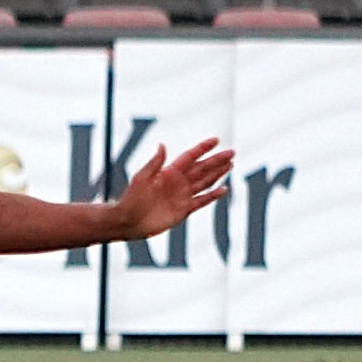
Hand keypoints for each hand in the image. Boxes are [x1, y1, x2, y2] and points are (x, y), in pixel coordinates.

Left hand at [110, 138, 233, 240]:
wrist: (129, 221)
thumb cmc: (132, 198)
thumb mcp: (142, 178)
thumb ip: (155, 163)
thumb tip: (162, 145)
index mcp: (169, 172)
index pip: (190, 157)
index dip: (203, 148)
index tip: (216, 140)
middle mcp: (178, 182)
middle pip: (202, 168)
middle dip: (216, 160)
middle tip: (231, 152)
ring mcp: (182, 195)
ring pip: (204, 182)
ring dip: (217, 174)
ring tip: (230, 164)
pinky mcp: (184, 210)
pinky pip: (201, 201)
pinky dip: (212, 196)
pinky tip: (223, 189)